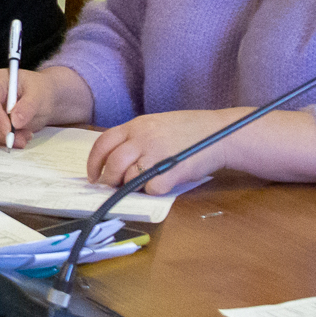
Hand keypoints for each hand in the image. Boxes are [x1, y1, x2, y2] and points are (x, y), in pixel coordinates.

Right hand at [0, 67, 51, 147]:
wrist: (41, 100)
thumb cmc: (39, 91)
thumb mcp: (39, 95)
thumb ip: (28, 106)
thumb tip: (16, 122)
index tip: (9, 131)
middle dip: (0, 133)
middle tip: (21, 140)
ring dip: (0, 139)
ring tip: (23, 137)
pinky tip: (17, 138)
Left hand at [85, 108, 246, 193]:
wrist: (222, 133)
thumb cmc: (189, 131)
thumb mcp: (156, 125)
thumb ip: (135, 138)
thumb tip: (114, 160)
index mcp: (136, 125)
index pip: (103, 143)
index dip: (93, 162)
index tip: (93, 176)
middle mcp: (143, 137)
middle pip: (113, 164)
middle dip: (109, 180)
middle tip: (114, 187)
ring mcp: (157, 153)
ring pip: (129, 178)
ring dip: (131, 187)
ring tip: (141, 185)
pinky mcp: (172, 170)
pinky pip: (151, 188)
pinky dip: (152, 191)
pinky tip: (161, 185)